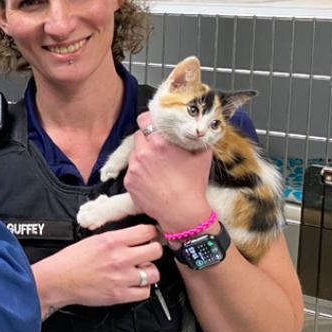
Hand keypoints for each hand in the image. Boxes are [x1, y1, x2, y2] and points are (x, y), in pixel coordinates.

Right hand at [34, 224, 162, 309]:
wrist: (58, 279)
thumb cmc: (72, 260)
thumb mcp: (94, 240)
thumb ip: (116, 238)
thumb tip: (135, 237)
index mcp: (112, 240)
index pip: (146, 231)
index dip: (151, 233)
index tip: (150, 237)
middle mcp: (120, 258)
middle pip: (156, 251)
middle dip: (153, 251)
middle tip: (147, 254)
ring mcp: (121, 277)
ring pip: (154, 273)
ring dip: (149, 272)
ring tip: (140, 271)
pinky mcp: (120, 295)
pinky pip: (145, 292)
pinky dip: (142, 288)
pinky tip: (134, 284)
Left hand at [123, 112, 213, 232]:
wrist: (182, 212)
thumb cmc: (193, 184)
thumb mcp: (202, 156)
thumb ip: (196, 138)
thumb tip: (196, 127)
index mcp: (160, 142)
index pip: (144, 119)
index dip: (149, 120)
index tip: (153, 124)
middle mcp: (143, 152)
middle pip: (138, 135)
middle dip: (146, 139)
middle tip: (157, 147)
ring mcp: (133, 168)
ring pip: (133, 153)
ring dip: (141, 155)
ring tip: (155, 166)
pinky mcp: (128, 181)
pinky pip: (131, 170)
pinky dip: (138, 171)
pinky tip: (151, 179)